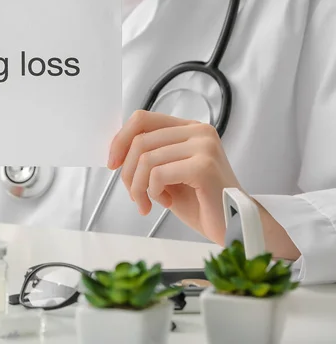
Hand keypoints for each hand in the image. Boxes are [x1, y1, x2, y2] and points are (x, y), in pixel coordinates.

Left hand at [107, 110, 241, 244]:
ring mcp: (203, 146)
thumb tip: (116, 150)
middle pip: (140, 141)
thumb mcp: (168, 173)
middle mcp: (199, 131)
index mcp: (189, 128)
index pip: (142, 119)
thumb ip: (150, 156)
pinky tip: (167, 202)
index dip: (120, 140)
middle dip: (128, 173)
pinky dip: (154, 192)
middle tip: (135, 196)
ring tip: (149, 203)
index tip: (112, 164)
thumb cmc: (200, 203)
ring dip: (139, 187)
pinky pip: (158, 174)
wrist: (233, 227)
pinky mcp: (203, 166)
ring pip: (146, 159)